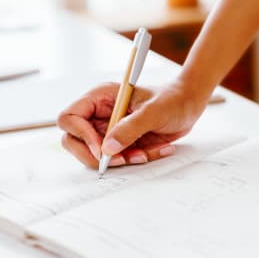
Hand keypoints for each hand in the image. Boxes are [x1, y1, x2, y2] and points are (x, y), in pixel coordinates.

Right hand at [57, 81, 206, 168]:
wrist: (189, 104)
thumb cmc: (172, 99)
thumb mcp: (153, 112)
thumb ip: (129, 128)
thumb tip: (107, 148)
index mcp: (100, 98)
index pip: (70, 118)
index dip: (81, 136)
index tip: (101, 149)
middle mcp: (99, 114)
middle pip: (74, 140)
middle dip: (95, 155)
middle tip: (120, 159)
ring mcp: (108, 129)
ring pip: (94, 154)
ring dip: (117, 160)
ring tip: (142, 153)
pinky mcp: (120, 141)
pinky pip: (116, 158)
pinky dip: (131, 160)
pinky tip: (150, 151)